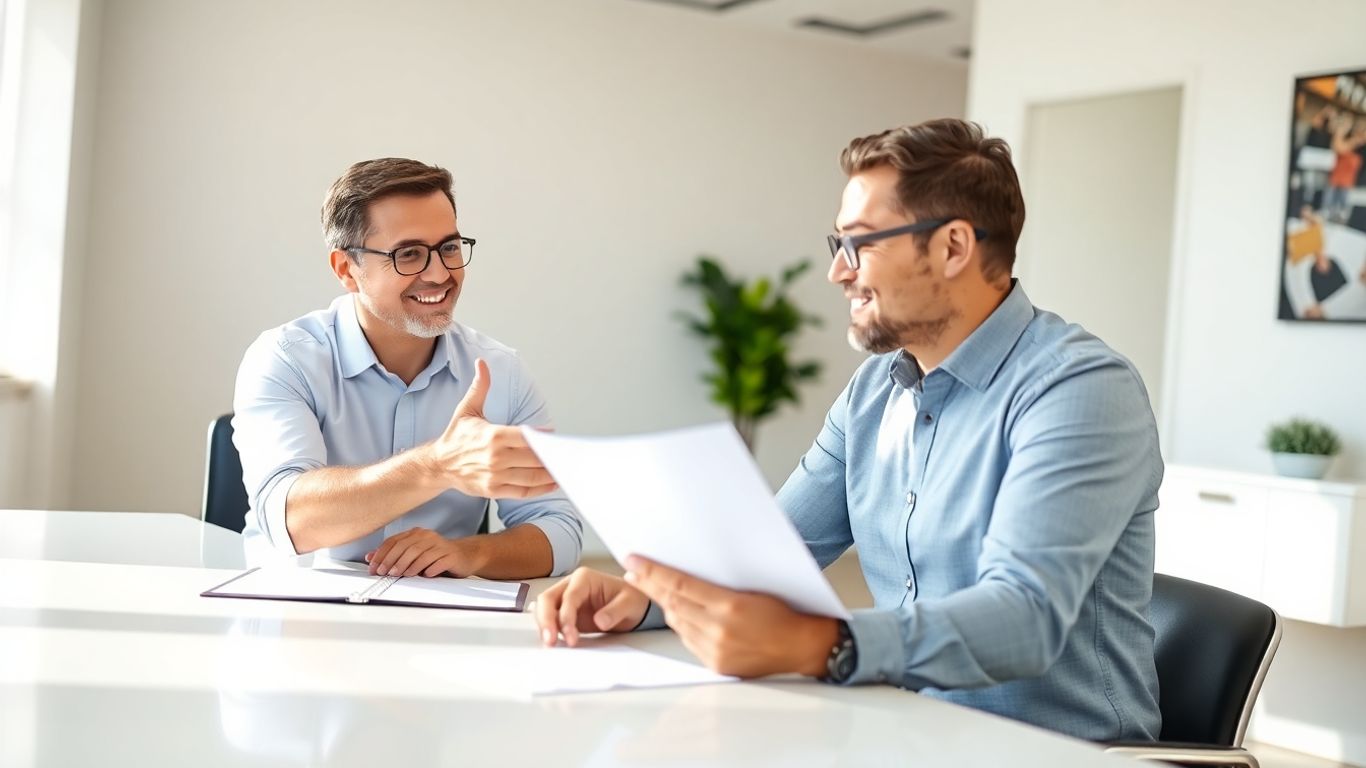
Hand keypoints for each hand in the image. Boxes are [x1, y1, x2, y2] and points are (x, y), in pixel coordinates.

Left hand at [365, 527, 484, 576]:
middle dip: (392, 560)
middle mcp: (427, 537)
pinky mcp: (451, 556)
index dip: (382, 554)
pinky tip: (424, 575)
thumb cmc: (437, 556)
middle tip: (384, 573)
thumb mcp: (414, 553)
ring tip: (400, 575)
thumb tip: (371, 557)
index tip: (374, 568)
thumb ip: (394, 554)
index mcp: (416, 534)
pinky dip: (429, 569)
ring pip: (420, 554)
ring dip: (408, 566)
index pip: (394, 541)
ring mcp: (440, 545)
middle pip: (406, 547)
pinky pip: (438, 562)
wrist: (465, 555)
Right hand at [426, 358, 559, 498]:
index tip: (553, 436)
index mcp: (493, 435)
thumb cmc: (456, 437)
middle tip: (568, 454)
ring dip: (551, 474)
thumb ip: (480, 388)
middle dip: (552, 456)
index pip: (527, 436)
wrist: (439, 465)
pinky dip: (540, 489)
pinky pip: (523, 491)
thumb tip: (482, 364)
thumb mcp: (467, 410)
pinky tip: (552, 484)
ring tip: (565, 469)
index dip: (543, 437)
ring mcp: (495, 475)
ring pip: (532, 476)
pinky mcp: (494, 490)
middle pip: (534, 458)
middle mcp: (496, 457)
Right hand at [535, 567, 650, 646]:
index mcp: (585, 578)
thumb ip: (615, 611)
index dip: (566, 616)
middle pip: (547, 599)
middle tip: (550, 640)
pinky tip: (554, 642)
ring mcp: (566, 599)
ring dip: (544, 626)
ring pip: (544, 609)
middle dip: (546, 620)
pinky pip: (551, 620)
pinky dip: (549, 630)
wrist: (633, 606)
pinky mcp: (566, 613)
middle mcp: (571, 586)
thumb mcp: (629, 604)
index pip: (568, 596)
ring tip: (551, 644)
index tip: (571, 636)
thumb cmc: (631, 599)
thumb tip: (600, 621)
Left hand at [624, 555, 837, 678]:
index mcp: (730, 606)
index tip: (634, 559)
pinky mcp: (716, 664)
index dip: (653, 571)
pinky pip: (688, 640)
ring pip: (677, 622)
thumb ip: (716, 585)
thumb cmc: (783, 611)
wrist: (802, 646)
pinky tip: (680, 613)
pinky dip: (682, 624)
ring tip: (655, 589)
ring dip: (665, 604)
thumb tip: (683, 574)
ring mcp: (716, 650)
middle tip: (633, 570)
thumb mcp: (752, 588)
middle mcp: (719, 630)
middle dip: (650, 585)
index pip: (680, 584)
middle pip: (672, 603)